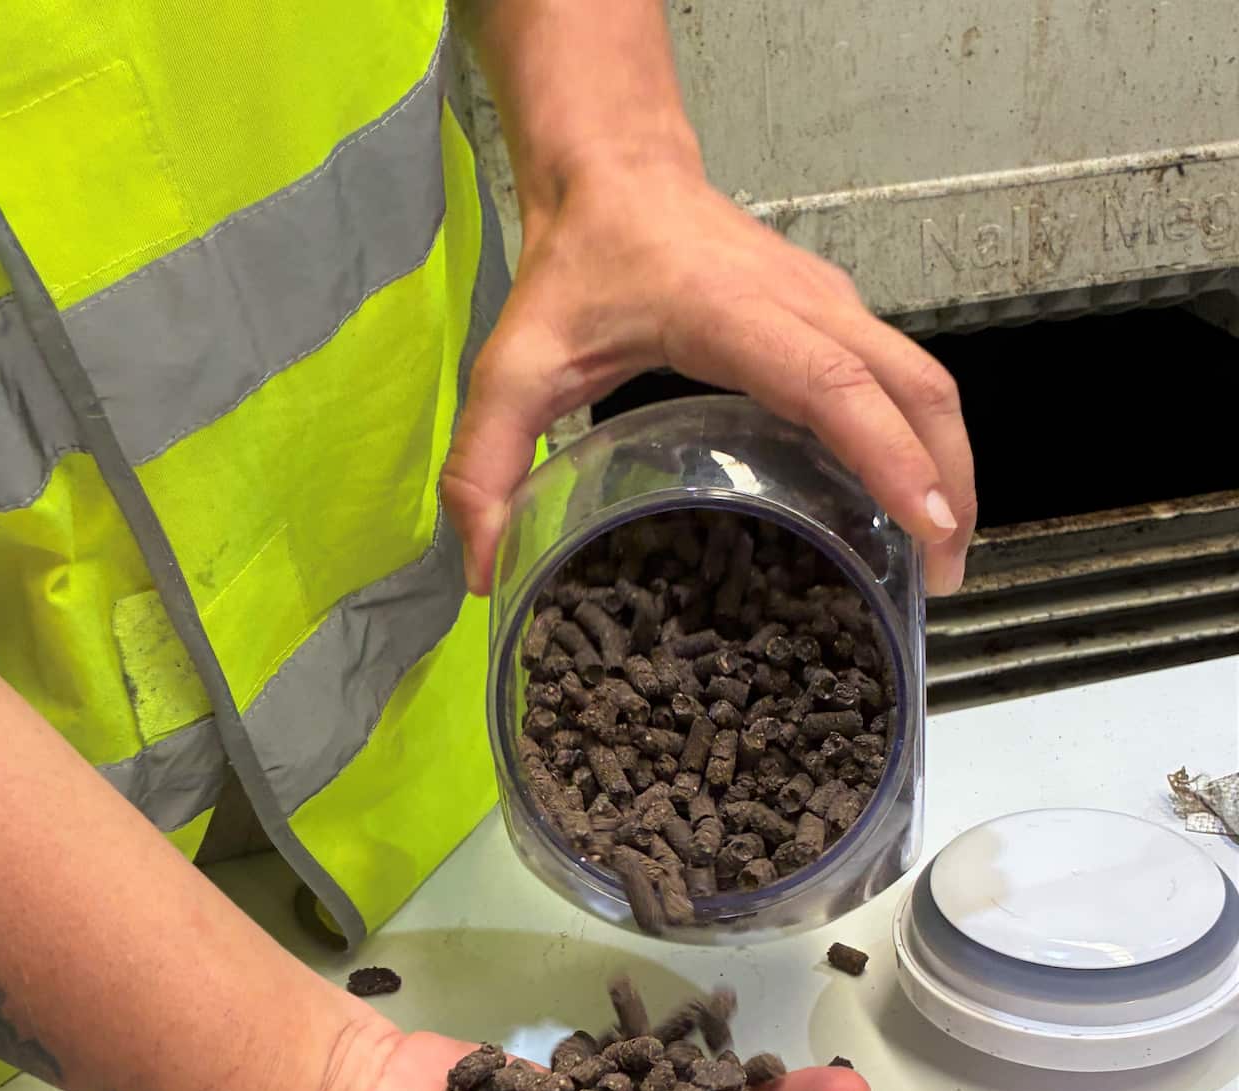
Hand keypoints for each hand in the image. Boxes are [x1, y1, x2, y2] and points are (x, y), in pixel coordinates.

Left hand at [443, 160, 975, 599]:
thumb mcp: (512, 365)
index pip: (834, 383)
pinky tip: (904, 502)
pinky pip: (902, 380)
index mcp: (735, 316)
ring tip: (938, 557)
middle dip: (947, 482)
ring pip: (925, 382)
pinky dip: (921, 440)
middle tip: (942, 577)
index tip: (928, 525)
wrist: (618, 172)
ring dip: (948, 464)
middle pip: (915, 388)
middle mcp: (805, 306)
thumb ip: (484, 467)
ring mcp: (832, 306)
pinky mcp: (837, 317)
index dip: (889, 454)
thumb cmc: (575, 267)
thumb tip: (484, 573)